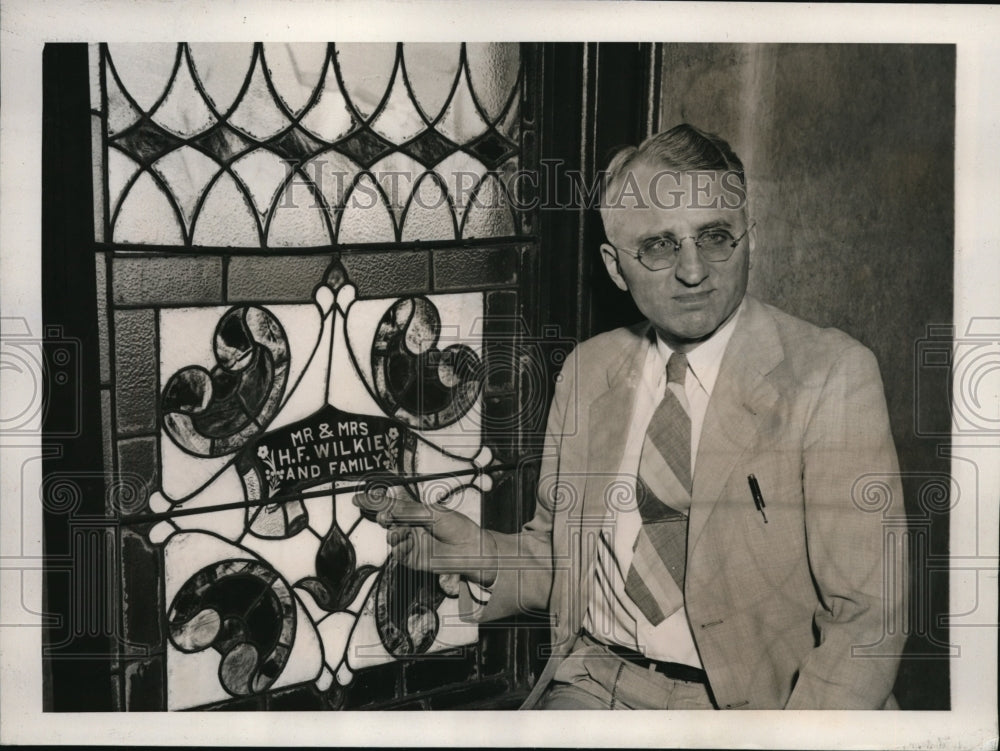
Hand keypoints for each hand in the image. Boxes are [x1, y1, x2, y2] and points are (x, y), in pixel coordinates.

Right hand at [353, 484, 497, 586]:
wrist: (471, 549)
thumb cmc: (457, 527)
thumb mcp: (434, 513)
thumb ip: (410, 511)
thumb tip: (389, 508)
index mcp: (415, 512)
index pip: (391, 505)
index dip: (374, 502)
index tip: (357, 499)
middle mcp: (411, 526)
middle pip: (387, 520)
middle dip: (383, 517)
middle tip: (385, 517)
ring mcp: (411, 542)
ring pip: (392, 537)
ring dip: (394, 533)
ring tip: (404, 532)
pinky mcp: (412, 558)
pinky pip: (398, 553)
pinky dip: (400, 548)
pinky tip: (408, 544)